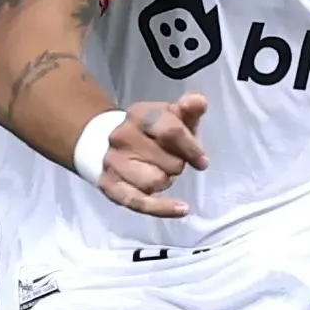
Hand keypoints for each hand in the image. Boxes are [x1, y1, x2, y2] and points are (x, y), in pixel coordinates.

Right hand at [94, 94, 208, 218]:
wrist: (108, 143)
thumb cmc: (151, 131)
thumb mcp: (171, 115)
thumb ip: (188, 109)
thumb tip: (199, 101)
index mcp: (139, 115)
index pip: (170, 131)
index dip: (191, 148)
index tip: (202, 161)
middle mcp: (122, 137)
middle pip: (169, 161)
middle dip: (178, 164)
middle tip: (172, 160)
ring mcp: (113, 162)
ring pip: (156, 182)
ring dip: (166, 180)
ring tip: (160, 172)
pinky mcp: (110, 185)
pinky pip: (139, 202)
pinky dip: (162, 208)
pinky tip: (182, 209)